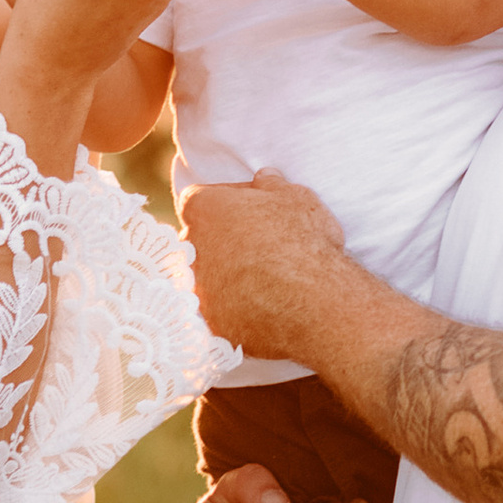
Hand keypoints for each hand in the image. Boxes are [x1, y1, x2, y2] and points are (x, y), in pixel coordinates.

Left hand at [182, 173, 351, 361]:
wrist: (313, 300)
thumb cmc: (303, 239)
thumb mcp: (295, 197)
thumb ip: (271, 184)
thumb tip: (264, 177)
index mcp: (203, 209)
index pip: (199, 198)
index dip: (225, 203)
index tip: (250, 211)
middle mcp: (190, 250)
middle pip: (199, 241)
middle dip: (222, 242)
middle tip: (259, 248)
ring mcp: (198, 291)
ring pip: (208, 280)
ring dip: (229, 278)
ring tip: (266, 281)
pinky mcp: (212, 325)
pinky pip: (221, 314)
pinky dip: (238, 311)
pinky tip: (266, 308)